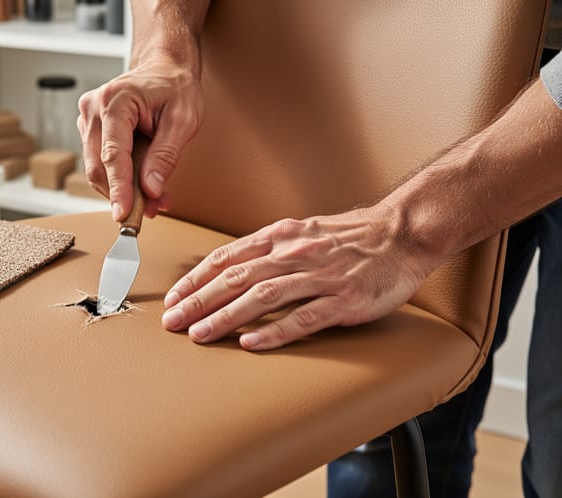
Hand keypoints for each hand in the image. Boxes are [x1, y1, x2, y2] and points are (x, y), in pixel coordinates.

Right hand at [77, 52, 202, 220]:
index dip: (118, 188)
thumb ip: (165, 155)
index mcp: (115, 101)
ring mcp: (87, 119)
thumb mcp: (183, 120)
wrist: (163, 69)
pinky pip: (99, 162)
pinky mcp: (89, 129)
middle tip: (149, 211)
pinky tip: (141, 183)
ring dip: (121, 189)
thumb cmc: (174, 87)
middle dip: (122, 194)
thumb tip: (151, 188)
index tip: (123, 213)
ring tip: (153, 198)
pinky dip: (119, 178)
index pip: (112, 155)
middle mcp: (93, 109)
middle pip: (98, 167)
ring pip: (96, 169)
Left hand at [161, 205, 438, 350]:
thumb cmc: (351, 236)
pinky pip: (304, 318)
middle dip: (199, 301)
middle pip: (235, 278)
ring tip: (200, 334)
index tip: (174, 298)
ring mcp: (319, 277)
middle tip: (173, 321)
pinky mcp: (343, 300)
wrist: (402, 233)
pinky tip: (251, 343)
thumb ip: (268, 249)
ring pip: (262, 297)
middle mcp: (294, 254)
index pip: (227, 258)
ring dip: (226, 317)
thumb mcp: (302, 231)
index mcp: (280, 237)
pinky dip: (275, 331)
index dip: (196, 279)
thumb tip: (231, 267)